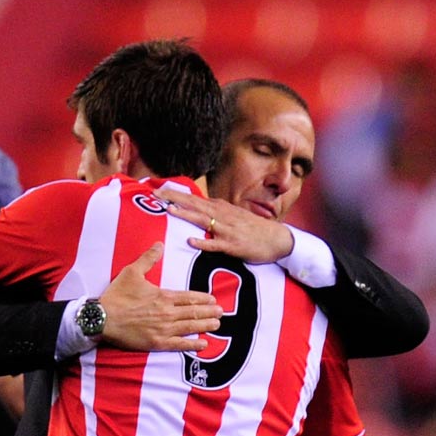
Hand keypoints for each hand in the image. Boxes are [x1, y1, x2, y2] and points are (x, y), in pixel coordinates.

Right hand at [97, 243, 222, 352]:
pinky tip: (204, 343)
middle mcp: (167, 312)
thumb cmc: (117, 295)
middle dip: (209, 312)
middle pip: (194, 312)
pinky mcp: (158, 342)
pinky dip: (193, 344)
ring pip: (190, 326)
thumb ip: (148, 259)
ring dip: (206, 325)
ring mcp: (164, 329)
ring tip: (217, 324)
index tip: (213, 299)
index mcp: (163, 296)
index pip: (189, 297)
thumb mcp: (132, 272)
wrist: (103, 318)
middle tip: (221, 312)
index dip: (203, 299)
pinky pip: (180, 344)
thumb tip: (159, 244)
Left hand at [155, 186, 294, 263]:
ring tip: (169, 210)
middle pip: (195, 204)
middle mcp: (223, 215)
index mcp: (221, 208)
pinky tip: (191, 240)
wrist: (278, 239)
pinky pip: (215, 243)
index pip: (195, 198)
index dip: (176, 194)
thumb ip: (218, 212)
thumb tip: (202, 208)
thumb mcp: (235, 216)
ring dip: (186, 214)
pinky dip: (203, 242)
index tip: (159, 190)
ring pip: (203, 219)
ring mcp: (227, 229)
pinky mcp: (233, 245)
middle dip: (175, 198)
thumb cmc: (255, 229)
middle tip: (156, 193)